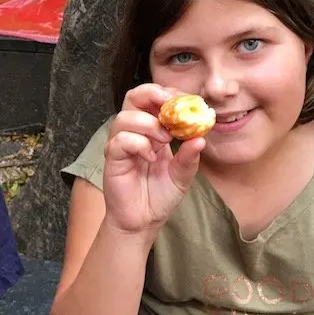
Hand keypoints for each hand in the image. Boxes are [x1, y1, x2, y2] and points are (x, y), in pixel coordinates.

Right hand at [103, 83, 204, 236]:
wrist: (143, 220)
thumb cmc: (159, 195)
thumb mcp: (182, 175)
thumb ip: (189, 157)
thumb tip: (201, 139)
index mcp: (151, 129)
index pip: (153, 98)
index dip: (169, 94)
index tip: (188, 101)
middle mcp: (134, 131)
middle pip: (133, 96)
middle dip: (152, 94)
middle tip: (171, 107)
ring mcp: (120, 144)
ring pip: (125, 116)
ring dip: (149, 124)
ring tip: (165, 140)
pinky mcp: (112, 158)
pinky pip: (120, 140)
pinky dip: (139, 144)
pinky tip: (151, 157)